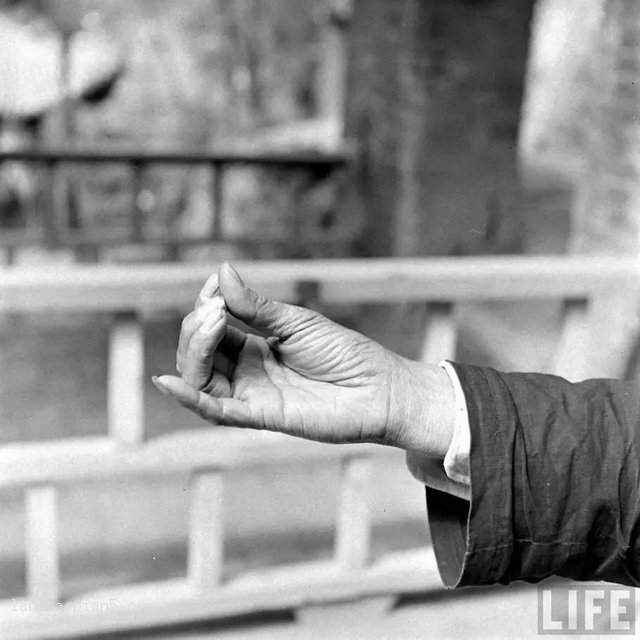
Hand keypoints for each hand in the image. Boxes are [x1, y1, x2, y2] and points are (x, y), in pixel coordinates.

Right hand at [153, 263, 453, 453]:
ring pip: (200, 378)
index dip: (206, 305)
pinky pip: (216, 411)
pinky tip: (169, 381)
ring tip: (212, 323)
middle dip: (198, 326)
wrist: (379, 387)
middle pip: (199, 352)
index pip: (212, 328)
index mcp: (254, 345)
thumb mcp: (295, 322)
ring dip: (196, 351)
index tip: (213, 286)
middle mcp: (246, 371)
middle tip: (216, 308)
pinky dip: (189, 398)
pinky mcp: (261, 416)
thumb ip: (255, 305)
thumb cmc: (344, 353)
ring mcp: (252, 394)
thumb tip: (219, 271)